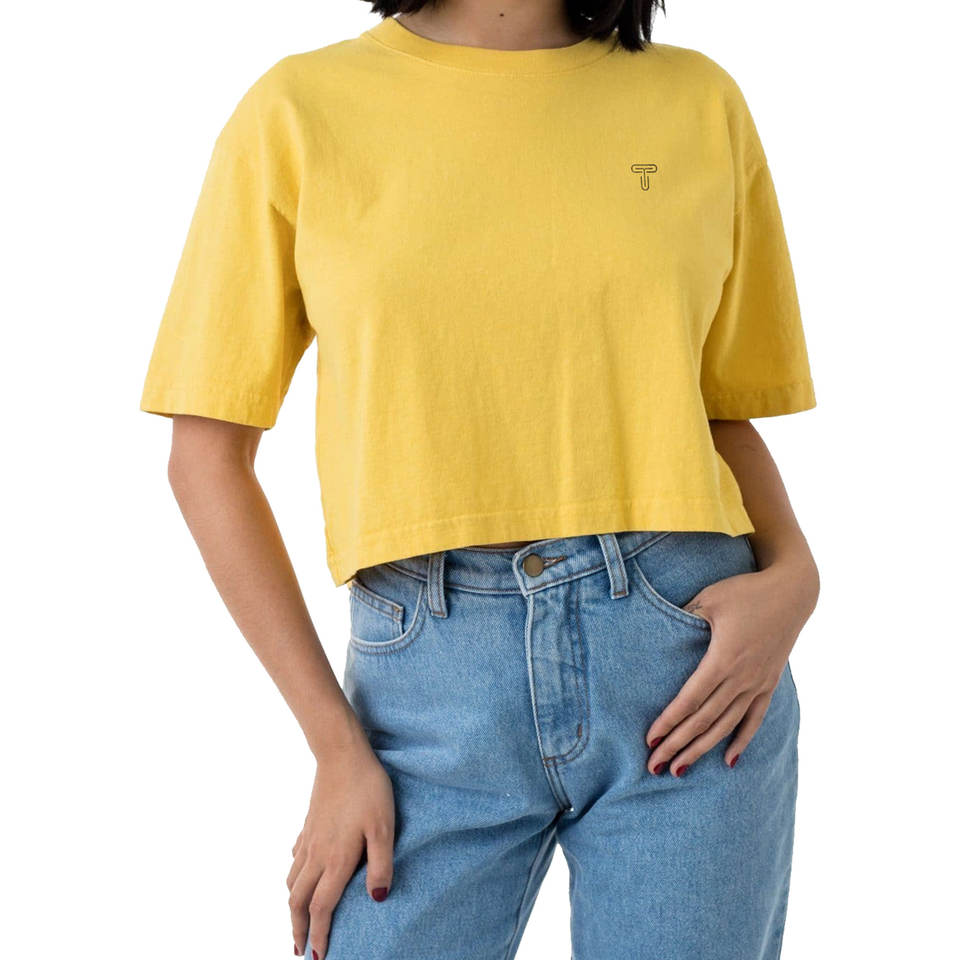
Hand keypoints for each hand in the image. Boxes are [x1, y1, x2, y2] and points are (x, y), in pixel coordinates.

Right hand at [287, 723, 395, 957]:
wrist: (342, 754)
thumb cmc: (368, 788)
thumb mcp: (384, 826)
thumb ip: (381, 865)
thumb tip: (376, 900)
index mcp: (336, 859)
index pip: (322, 908)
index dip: (320, 936)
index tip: (318, 957)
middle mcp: (317, 854)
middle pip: (298, 901)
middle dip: (298, 928)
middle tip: (300, 949)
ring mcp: (309, 838)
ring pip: (292, 881)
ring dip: (293, 906)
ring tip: (297, 920)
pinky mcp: (308, 824)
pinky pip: (295, 859)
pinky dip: (293, 877)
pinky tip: (300, 875)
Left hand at [645, 558, 818, 775]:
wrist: (792, 592)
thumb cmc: (745, 591)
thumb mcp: (709, 598)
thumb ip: (684, 616)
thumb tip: (661, 630)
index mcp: (723, 659)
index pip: (690, 699)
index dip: (669, 722)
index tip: (650, 740)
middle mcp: (741, 678)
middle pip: (704, 720)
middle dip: (677, 745)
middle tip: (653, 766)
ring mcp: (758, 684)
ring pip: (725, 726)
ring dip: (702, 749)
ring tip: (679, 770)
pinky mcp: (769, 684)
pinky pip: (753, 719)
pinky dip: (740, 741)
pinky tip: (728, 761)